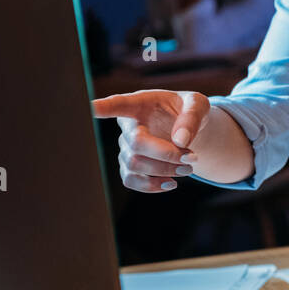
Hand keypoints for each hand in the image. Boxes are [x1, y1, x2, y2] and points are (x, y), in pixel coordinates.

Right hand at [92, 89, 209, 191]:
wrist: (188, 128)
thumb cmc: (188, 110)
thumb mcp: (198, 104)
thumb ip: (192, 117)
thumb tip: (181, 140)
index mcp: (140, 103)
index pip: (118, 104)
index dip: (103, 107)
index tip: (90, 108)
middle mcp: (128, 125)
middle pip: (136, 144)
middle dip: (165, 155)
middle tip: (191, 158)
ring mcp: (126, 146)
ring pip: (134, 165)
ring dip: (163, 171)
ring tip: (187, 169)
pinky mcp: (130, 165)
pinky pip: (130, 180)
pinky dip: (151, 186)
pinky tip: (171, 183)